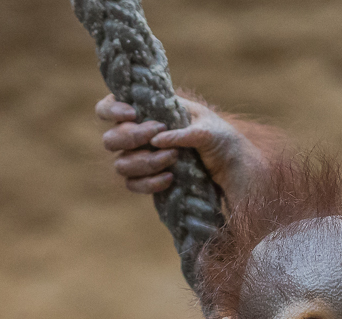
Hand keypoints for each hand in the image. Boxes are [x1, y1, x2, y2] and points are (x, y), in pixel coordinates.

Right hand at [95, 93, 267, 203]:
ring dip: (145, 163)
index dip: (112, 110)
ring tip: (173, 158)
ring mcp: (142, 160)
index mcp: (146, 112)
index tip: (133, 114)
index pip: (108, 109)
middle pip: (110, 140)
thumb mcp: (207, 128)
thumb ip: (183, 131)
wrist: (233, 169)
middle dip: (132, 138)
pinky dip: (149, 183)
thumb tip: (158, 140)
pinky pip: (134, 185)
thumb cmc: (220, 138)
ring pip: (121, 165)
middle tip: (157, 135)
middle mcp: (139, 136)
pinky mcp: (150, 181)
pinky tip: (170, 179)